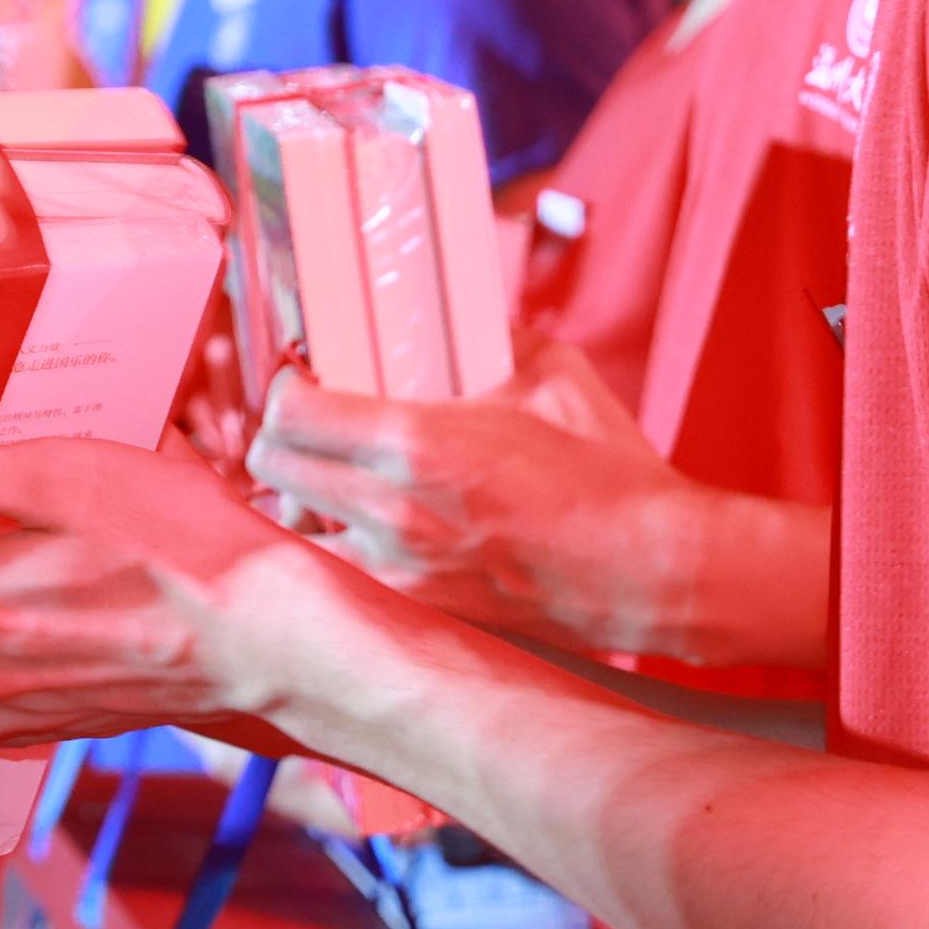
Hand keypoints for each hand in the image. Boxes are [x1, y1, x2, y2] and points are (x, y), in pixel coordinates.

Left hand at [253, 345, 831, 670]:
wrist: (657, 573)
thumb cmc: (609, 474)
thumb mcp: (551, 374)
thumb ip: (492, 338)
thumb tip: (463, 316)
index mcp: (418, 444)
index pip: (289, 412)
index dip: (287, 388)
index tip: (306, 379)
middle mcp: (394, 513)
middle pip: (271, 469)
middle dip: (281, 439)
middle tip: (311, 426)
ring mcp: (401, 572)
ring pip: (294, 530)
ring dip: (302, 500)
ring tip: (336, 481)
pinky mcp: (419, 611)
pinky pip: (340, 575)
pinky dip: (337, 549)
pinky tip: (368, 531)